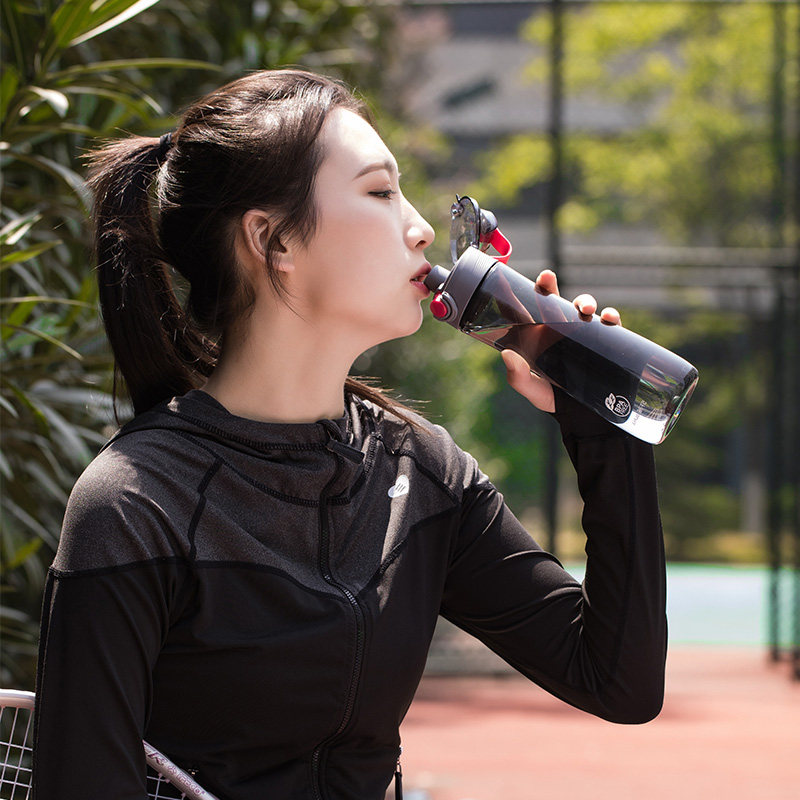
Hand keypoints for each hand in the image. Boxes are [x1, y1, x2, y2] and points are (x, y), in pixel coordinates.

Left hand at [501, 269, 621, 412]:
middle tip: (547, 279)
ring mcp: (583, 332)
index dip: (525, 293)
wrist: (583, 414)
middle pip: (554, 300)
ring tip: (585, 310)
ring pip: (583, 308)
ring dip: (584, 302)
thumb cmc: (553, 398)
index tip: (519, 280)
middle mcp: (560, 329)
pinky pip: (609, 323)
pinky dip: (611, 317)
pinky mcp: (605, 340)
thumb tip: (507, 356)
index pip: (529, 309)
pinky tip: (609, 319)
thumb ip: (518, 377)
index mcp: (539, 335)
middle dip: (550, 286)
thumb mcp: (533, 390)